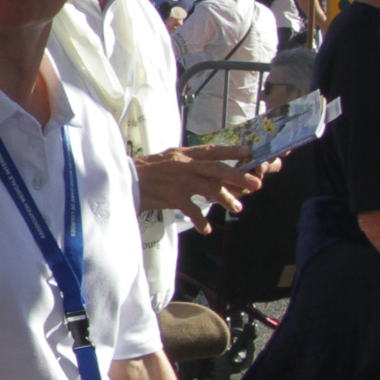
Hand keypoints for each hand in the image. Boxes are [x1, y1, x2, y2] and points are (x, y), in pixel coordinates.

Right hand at [137, 145, 262, 226]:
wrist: (123, 180)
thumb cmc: (145, 172)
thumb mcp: (167, 160)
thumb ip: (187, 164)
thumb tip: (207, 171)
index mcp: (183, 154)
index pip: (211, 150)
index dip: (231, 150)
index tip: (248, 151)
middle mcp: (183, 164)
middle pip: (217, 168)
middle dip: (238, 176)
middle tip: (256, 184)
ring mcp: (178, 180)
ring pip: (209, 187)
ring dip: (226, 198)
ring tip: (237, 208)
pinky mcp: (171, 195)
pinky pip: (192, 208)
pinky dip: (201, 220)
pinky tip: (206, 229)